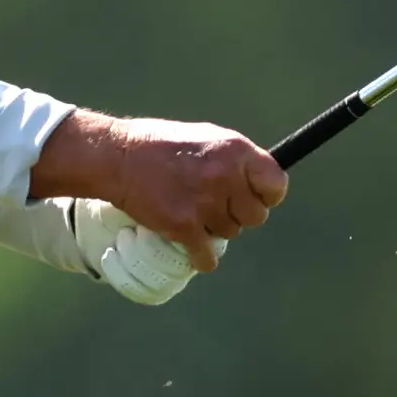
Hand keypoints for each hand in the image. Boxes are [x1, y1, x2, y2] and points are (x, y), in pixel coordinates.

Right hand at [28, 111, 287, 272]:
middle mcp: (225, 176)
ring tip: (192, 211)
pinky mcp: (184, 227)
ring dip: (214, 229)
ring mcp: (205, 203)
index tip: (256, 198)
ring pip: (230, 234)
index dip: (267, 195)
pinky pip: (208, 256)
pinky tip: (196, 250)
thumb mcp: (208, 138)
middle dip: (238, 215)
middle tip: (215, 205)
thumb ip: (236, 160)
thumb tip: (260, 183)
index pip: (276, 185)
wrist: (120, 158)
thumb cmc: (162, 146)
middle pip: (255, 216)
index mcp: (235, 150)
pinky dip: (202, 258)